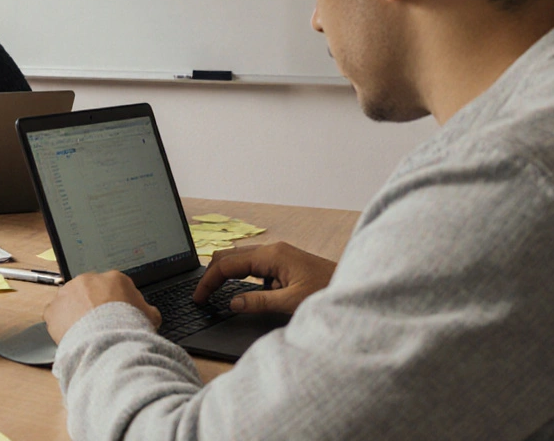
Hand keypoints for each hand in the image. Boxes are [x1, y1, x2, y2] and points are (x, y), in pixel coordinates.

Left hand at [43, 271, 161, 343]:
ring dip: (74, 313)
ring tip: (83, 333)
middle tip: (97, 324)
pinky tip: (70, 335)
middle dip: (91, 305)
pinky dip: (59, 324)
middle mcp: (88, 280)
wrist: (108, 341)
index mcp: (113, 278)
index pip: (111, 286)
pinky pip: (54, 315)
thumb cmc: (128, 328)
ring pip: (69, 301)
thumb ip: (145, 309)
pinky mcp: (53, 309)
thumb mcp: (149, 316)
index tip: (112, 314)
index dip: (112, 302)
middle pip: (88, 291)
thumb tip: (149, 313)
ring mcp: (68, 293)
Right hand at [193, 242, 335, 313]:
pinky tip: (238, 290)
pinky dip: (239, 275)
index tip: (199, 297)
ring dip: (224, 274)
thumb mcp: (291, 302)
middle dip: (211, 274)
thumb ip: (258, 302)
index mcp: (272, 255)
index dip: (209, 281)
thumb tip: (232, 303)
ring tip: (213, 293)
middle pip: (229, 256)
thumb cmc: (328, 291)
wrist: (355, 286)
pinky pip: (252, 264)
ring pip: (239, 259)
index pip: (227, 264)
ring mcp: (277, 254)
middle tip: (202, 296)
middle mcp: (272, 250)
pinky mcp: (282, 262)